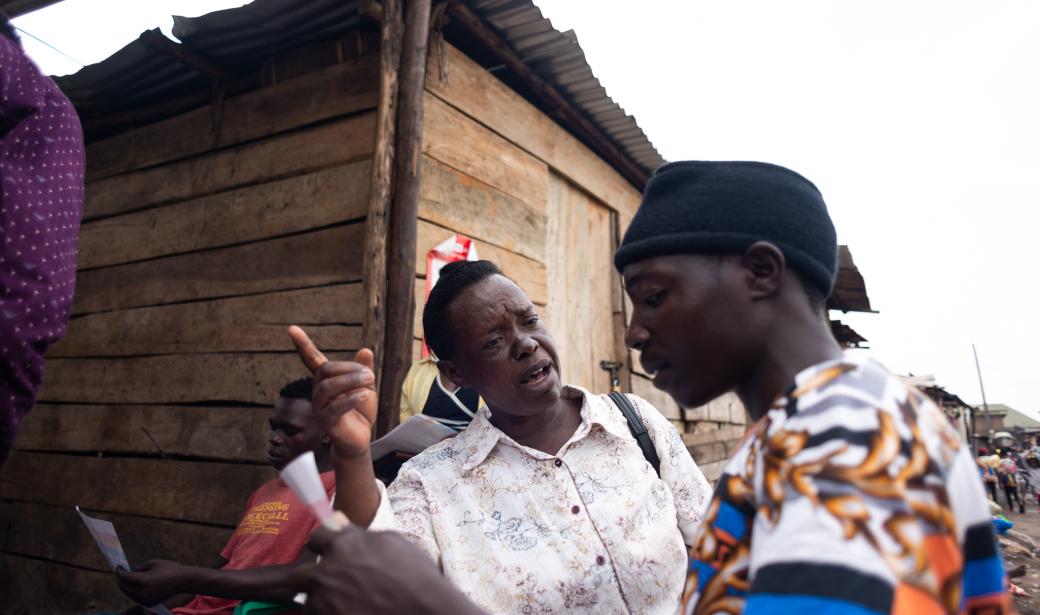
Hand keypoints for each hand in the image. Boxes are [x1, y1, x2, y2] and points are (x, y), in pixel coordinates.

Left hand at [114, 559, 185, 606]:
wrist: (182, 581)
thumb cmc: (169, 569)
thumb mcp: (153, 563)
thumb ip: (139, 568)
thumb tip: (130, 572)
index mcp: (144, 581)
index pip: (125, 577)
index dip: (119, 571)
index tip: (117, 566)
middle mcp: (143, 592)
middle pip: (124, 587)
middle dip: (119, 579)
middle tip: (119, 572)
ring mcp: (146, 599)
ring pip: (128, 594)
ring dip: (124, 586)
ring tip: (124, 578)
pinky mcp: (149, 603)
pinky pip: (135, 598)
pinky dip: (132, 592)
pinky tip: (133, 585)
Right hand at [288, 326, 377, 459]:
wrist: (359, 438)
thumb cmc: (359, 411)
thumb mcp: (366, 386)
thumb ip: (364, 369)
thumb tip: (365, 349)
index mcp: (326, 380)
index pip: (311, 359)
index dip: (302, 344)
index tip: (291, 329)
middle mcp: (318, 392)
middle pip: (325, 370)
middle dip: (348, 368)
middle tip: (370, 374)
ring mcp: (320, 408)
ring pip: (328, 387)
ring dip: (351, 381)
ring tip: (370, 381)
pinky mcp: (327, 423)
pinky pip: (336, 407)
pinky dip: (352, 398)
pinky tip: (364, 396)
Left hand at [289, 525, 485, 614]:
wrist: (424, 610)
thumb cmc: (415, 576)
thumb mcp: (392, 542)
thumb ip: (361, 535)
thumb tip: (340, 525)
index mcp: (344, 545)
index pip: (316, 537)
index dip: (323, 545)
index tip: (328, 551)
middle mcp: (328, 572)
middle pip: (298, 575)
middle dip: (309, 578)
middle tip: (327, 585)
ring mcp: (324, 602)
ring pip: (309, 603)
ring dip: (322, 603)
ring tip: (345, 605)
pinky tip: (350, 613)